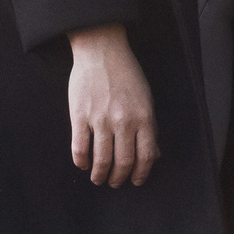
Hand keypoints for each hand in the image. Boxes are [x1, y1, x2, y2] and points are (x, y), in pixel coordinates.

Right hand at [68, 24, 158, 186]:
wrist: (102, 50)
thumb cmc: (127, 73)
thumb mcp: (146, 99)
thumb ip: (149, 127)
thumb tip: (154, 154)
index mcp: (144, 117)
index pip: (146, 156)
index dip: (141, 173)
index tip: (135, 181)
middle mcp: (124, 121)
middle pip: (123, 162)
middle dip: (119, 178)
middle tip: (114, 183)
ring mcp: (100, 119)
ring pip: (101, 159)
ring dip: (100, 174)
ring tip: (98, 178)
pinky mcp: (79, 116)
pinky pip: (80, 147)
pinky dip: (81, 161)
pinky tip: (83, 165)